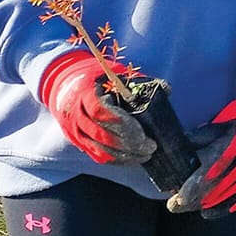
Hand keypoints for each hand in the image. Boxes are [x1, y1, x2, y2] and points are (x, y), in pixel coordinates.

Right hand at [38, 48, 154, 164]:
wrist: (68, 84)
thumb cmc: (98, 78)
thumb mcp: (116, 74)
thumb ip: (140, 82)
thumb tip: (167, 89)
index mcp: (85, 94)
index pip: (103, 114)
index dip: (126, 127)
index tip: (146, 136)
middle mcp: (75, 115)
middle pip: (103, 137)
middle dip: (130, 146)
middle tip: (151, 148)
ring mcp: (73, 131)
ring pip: (100, 151)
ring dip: (124, 157)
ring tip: (145, 155)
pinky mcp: (76, 141)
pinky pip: (96, 156)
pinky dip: (115, 160)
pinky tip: (131, 159)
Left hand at [170, 81, 235, 215]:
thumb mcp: (224, 117)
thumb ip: (204, 135)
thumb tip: (182, 148)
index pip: (216, 167)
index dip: (198, 183)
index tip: (183, 194)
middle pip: (222, 183)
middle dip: (199, 197)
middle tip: (180, 205)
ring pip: (232, 191)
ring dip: (212, 202)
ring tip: (193, 208)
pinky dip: (230, 204)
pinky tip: (214, 211)